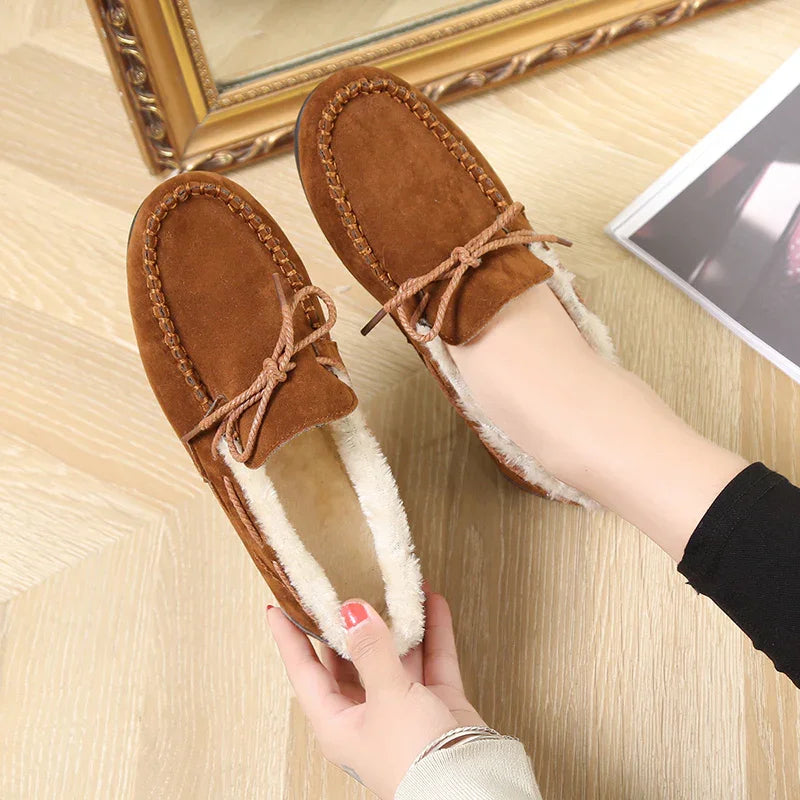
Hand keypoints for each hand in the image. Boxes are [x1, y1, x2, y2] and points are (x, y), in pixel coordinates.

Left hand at [267, 588, 484, 798]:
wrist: (469, 787)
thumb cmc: (414, 762)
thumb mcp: (386, 698)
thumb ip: (370, 650)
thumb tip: (351, 610)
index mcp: (337, 722)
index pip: (304, 671)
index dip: (290, 637)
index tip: (277, 606)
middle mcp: (366, 714)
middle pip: (349, 659)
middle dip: (350, 623)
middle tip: (344, 585)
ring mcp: (402, 708)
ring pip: (394, 654)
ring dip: (397, 622)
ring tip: (393, 586)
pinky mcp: (436, 703)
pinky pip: (431, 658)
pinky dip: (433, 631)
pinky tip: (432, 602)